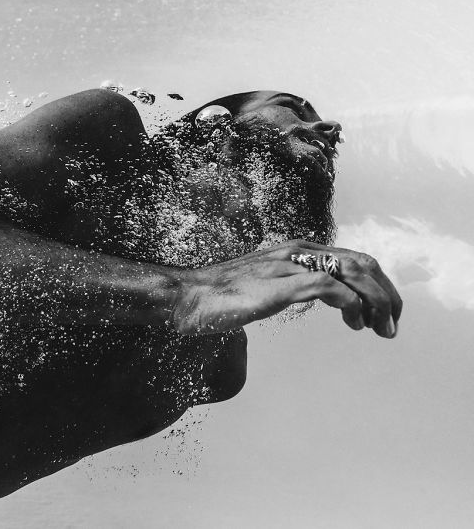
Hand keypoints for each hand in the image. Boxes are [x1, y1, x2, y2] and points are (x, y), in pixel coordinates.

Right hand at [174, 239, 402, 338]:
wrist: (188, 296)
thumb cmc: (221, 295)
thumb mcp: (267, 285)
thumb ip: (291, 284)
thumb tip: (314, 296)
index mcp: (297, 250)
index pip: (355, 258)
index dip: (379, 286)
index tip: (384, 315)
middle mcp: (298, 251)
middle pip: (363, 263)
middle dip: (387, 295)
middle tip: (391, 326)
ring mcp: (288, 266)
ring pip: (354, 272)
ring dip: (377, 302)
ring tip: (381, 329)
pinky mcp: (279, 285)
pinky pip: (329, 287)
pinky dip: (351, 304)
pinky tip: (352, 322)